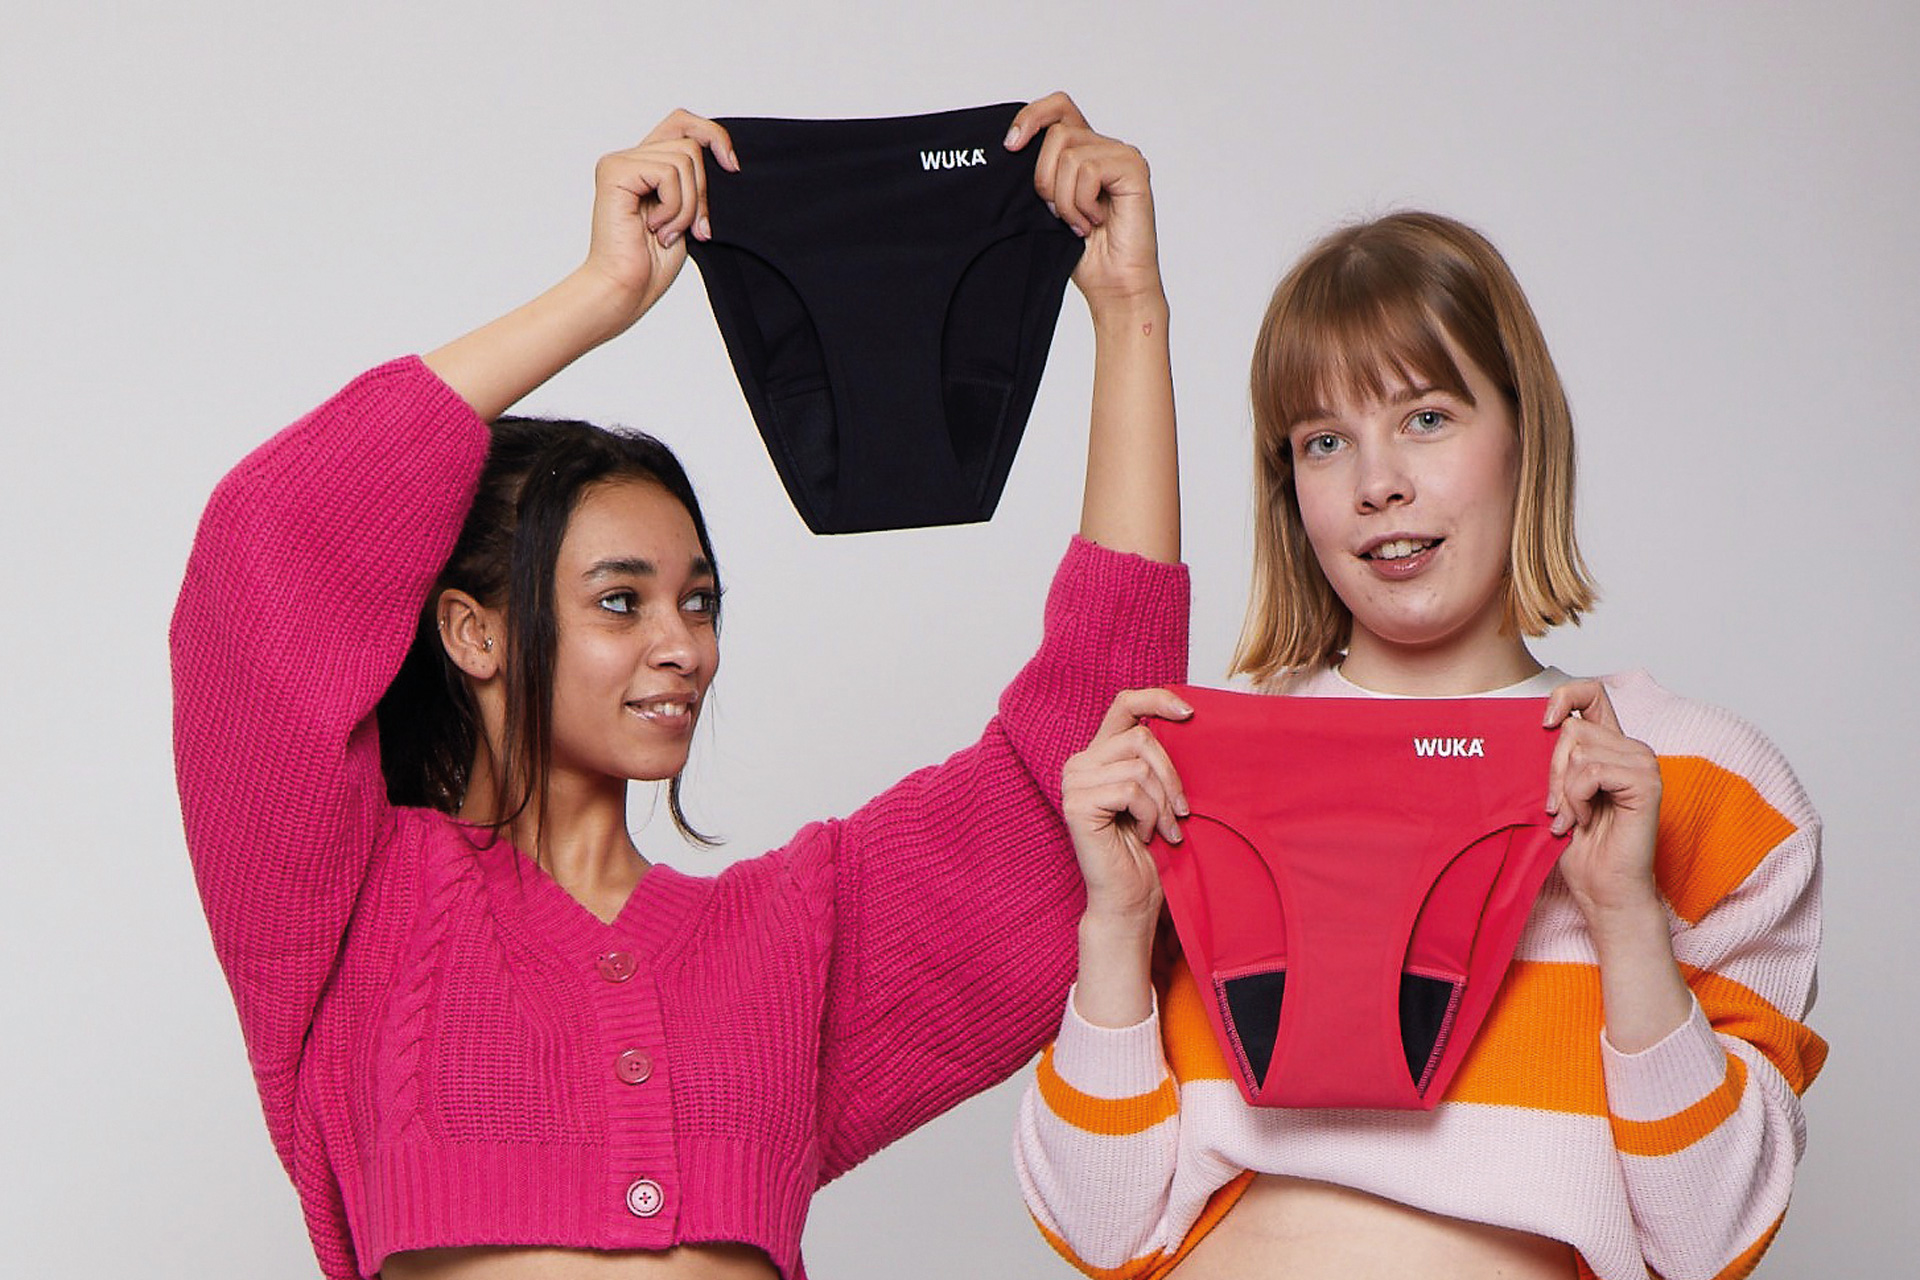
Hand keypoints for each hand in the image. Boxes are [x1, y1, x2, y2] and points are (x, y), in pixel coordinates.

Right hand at [580, 109, 738, 337]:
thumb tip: (727, 161)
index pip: (683, 123)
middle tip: (694, 228)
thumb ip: (696, 183)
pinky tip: (657, 230)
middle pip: (691, 144)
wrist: (625, 289)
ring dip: (688, 206)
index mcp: (646, 164)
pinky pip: (668, 174)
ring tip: (669, 233)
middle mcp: (630, 157)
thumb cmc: (652, 262)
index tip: (733, 168)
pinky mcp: (615, 171)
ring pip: (685, 159)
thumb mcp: (688, 214)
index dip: (714, 136)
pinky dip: (674, 208)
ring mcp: (620, 162)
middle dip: (703, 191)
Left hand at [1006, 92, 1163, 309]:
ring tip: (1079, 223)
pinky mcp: (1134, 169)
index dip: (1030, 117)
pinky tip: (1094, 221)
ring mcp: (1122, 155)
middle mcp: (1104, 147)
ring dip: (1064, 199)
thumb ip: (1037, 172)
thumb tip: (1010, 146)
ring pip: (1069, 154)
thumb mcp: (1045, 206)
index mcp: (1084, 150)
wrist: (1111, 285)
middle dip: (1044, 179)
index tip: (1010, 146)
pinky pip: (1089, 170)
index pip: (1057, 107)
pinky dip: (1082, 202)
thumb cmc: (1081, 253)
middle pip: (1056, 133)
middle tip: (1056, 213)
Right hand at [1061, 688, 1192, 926]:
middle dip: (1171, 776)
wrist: (1131, 898)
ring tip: (1161, 829)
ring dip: (1162, 802)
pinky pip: (1130, 791)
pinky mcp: (1077, 804)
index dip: (1157, 699)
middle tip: (1181, 812)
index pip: (1125, 704)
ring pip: (1139, 766)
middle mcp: (1080, 763)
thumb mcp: (1159, 793)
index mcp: (1098, 755)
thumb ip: (1158, 758)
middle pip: (1141, 737)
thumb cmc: (1148, 851)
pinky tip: (1144, 836)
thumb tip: (1187, 718)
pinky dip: (1149, 816)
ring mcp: (1074, 782)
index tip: (1190, 713)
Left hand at [1544, 680, 1663, 922]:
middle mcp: (1631, 748)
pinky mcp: (1646, 783)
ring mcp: (1643, 764)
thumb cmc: (1579, 845)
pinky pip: (1591, 772)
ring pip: (1578, 750)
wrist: (1602, 888)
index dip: (1563, 696)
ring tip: (1573, 817)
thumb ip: (1557, 756)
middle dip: (1552, 771)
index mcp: (1611, 745)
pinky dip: (1576, 799)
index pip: (1590, 693)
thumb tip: (1536, 721)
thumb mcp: (1557, 790)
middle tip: (1558, 807)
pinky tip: (1585, 821)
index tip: (1541, 723)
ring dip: (1564, 791)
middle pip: (1571, 728)